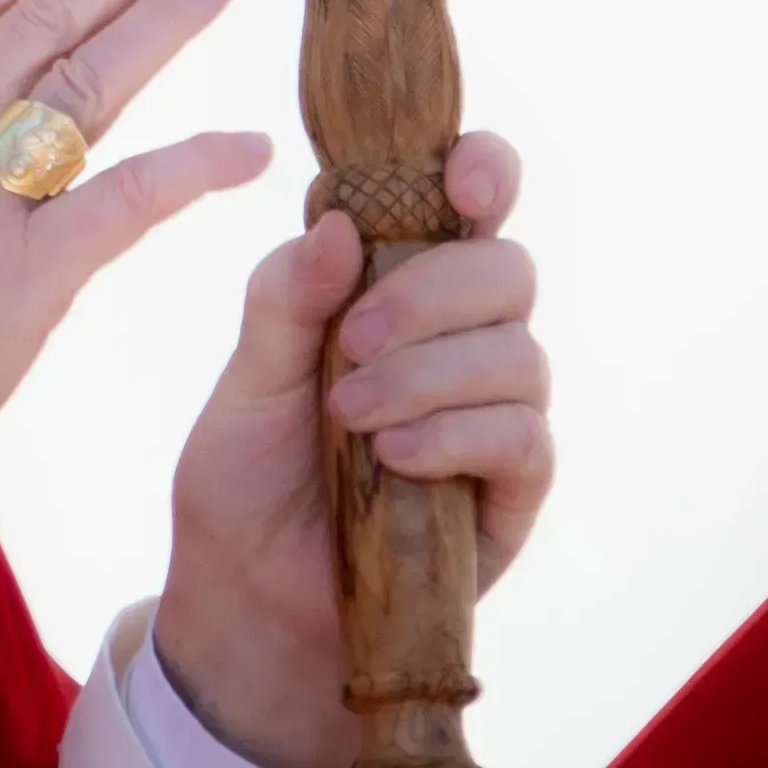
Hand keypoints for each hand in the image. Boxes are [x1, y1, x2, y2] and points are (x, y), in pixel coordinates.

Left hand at [149, 131, 550, 767]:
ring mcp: (496, 414)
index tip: (461, 179)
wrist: (249, 597)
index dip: (486, 170)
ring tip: (350, 417)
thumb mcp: (247, 381)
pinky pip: (521, 436)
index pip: (473, 204)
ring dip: (429, 375)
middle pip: (507, 269)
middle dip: (432, 293)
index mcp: (402, 289)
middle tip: (352, 341)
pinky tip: (393, 458)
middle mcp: (463, 341)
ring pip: (518, 354)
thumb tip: (334, 223)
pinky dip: (454, 436)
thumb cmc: (250, 479)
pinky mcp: (514, 490)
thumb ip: (286, 301)